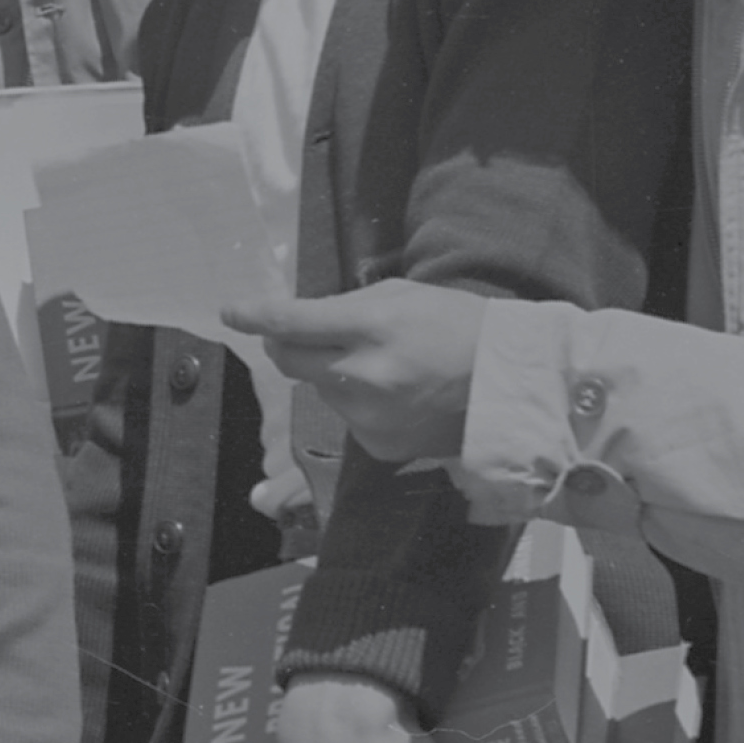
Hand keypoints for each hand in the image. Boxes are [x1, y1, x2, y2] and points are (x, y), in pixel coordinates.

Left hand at [225, 283, 484, 472]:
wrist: (512, 386)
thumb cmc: (460, 326)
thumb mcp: (404, 296)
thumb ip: (346, 308)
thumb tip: (297, 320)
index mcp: (375, 326)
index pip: (294, 322)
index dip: (256, 316)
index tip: (232, 311)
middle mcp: (365, 375)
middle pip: (289, 361)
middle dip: (286, 345)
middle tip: (302, 334)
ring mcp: (370, 416)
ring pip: (320, 389)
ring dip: (332, 374)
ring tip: (383, 366)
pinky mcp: (377, 446)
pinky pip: (346, 417)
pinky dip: (357, 403)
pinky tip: (396, 396)